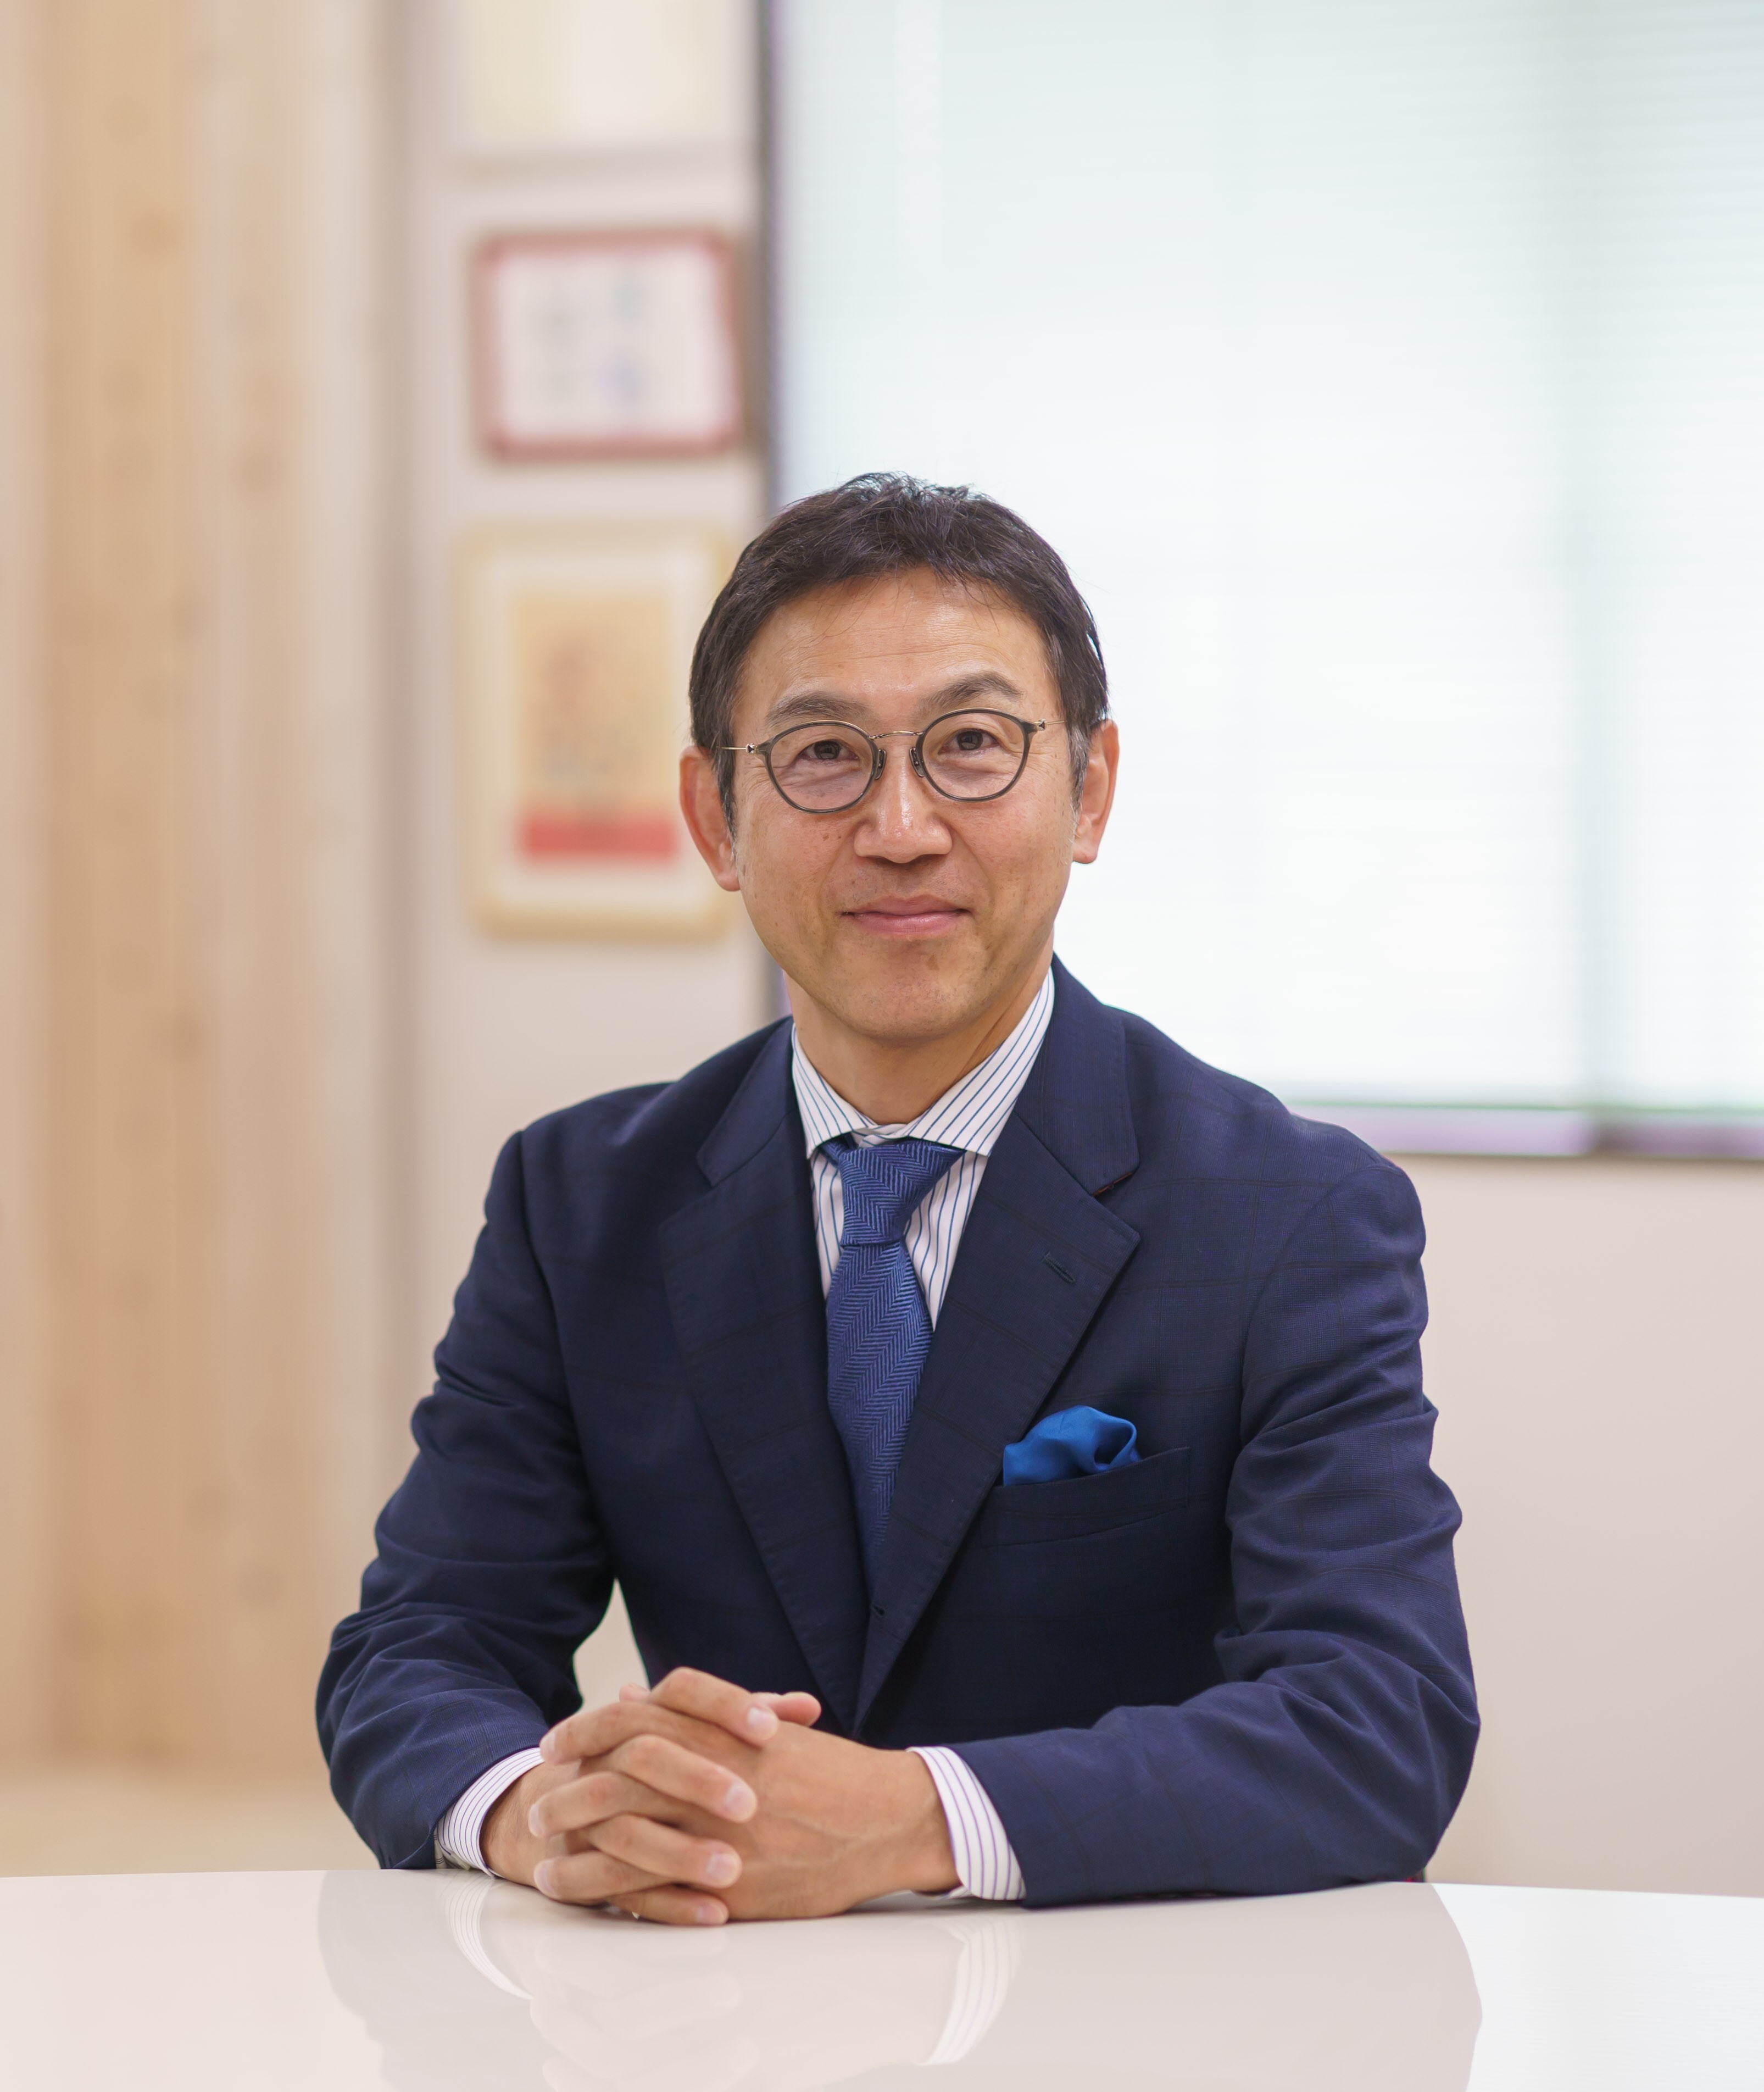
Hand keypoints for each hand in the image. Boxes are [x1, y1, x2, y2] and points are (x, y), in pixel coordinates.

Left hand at [527, 1668, 957, 1923]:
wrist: (886, 1818)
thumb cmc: (826, 1772)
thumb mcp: (762, 1729)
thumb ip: (695, 1713)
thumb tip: (630, 1696)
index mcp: (723, 1732)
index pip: (635, 1719)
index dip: (586, 1729)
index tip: (554, 1742)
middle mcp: (716, 1778)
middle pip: (617, 1775)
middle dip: (567, 1789)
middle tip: (536, 1800)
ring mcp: (721, 1834)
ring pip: (626, 1835)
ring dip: (576, 1843)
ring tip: (542, 1852)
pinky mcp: (731, 1886)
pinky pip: (654, 1890)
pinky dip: (609, 1890)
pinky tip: (582, 1890)